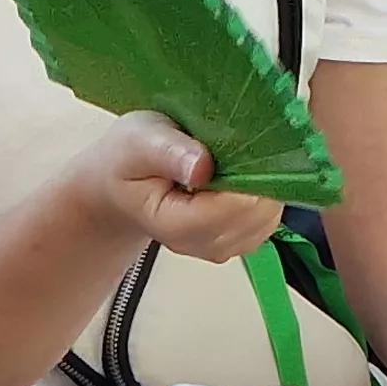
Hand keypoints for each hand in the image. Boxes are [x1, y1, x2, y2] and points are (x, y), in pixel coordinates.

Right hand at [73, 112, 283, 263]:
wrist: (118, 186)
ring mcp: (223, 246)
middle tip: (240, 140)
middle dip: (260, 174)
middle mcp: (204, 244)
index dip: (249, 172)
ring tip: (235, 155)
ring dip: (264, 182)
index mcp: (177, 225)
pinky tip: (240, 171)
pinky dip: (263, 191)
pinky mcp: (236, 239)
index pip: (236, 207)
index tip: (242, 139)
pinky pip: (267, 217)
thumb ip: (169, 153)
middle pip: (259, 214)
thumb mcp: (138, 141)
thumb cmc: (126, 161)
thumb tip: (204, 166)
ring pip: (269, 217)